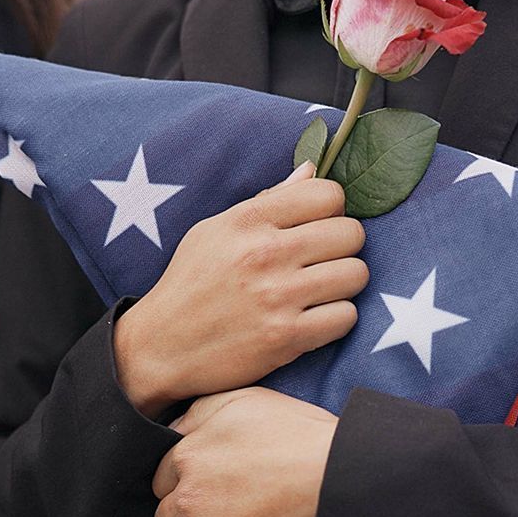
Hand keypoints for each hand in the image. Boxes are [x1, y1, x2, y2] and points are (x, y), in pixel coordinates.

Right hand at [114, 162, 367, 416]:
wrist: (161, 347)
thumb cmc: (189, 284)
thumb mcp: (214, 230)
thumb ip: (267, 201)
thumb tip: (312, 169)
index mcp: (247, 220)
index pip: (327, 194)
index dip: (331, 210)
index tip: (317, 226)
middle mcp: (265, 253)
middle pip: (351, 233)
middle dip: (344, 246)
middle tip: (323, 261)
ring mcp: (278, 297)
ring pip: (356, 274)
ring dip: (345, 283)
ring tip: (322, 290)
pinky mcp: (286, 338)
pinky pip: (346, 316)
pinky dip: (337, 318)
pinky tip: (316, 318)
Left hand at [149, 388, 336, 516]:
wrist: (336, 481)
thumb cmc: (298, 436)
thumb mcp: (242, 400)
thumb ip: (196, 412)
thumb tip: (169, 430)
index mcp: (187, 455)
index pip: (162, 478)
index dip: (183, 483)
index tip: (209, 487)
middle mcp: (187, 496)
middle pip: (163, 511)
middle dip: (184, 512)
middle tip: (218, 512)